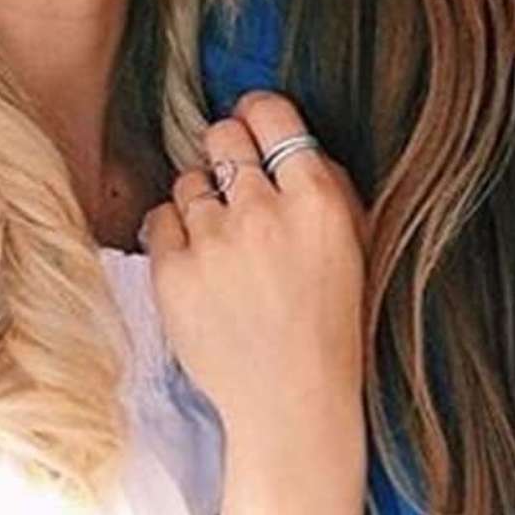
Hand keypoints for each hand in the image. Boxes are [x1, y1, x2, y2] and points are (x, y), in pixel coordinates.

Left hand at [144, 92, 367, 514]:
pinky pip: (159, 219)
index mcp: (316, 200)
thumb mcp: (355, 245)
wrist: (292, 401)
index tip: (253, 124)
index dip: (257, 113)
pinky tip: (199, 263)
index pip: (272, 115)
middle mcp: (263, 212)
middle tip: (235, 184)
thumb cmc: (333, 324)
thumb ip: (326, 186)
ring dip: (202, 201)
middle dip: (226, 152)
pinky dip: (175, 234)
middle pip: (222, 136)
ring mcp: (213, 242)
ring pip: (188, 180)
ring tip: (222, 242)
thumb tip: (286, 141)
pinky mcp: (173, 274)